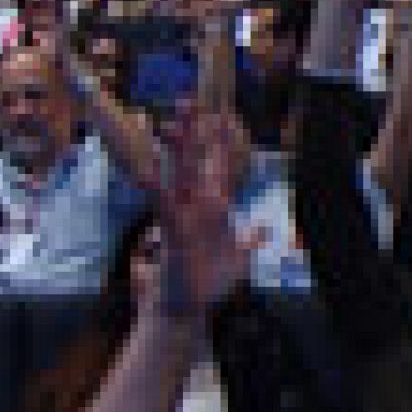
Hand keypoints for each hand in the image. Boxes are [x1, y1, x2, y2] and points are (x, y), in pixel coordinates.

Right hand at [154, 103, 251, 315]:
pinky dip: (156, 189)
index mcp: (214, 209)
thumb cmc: (209, 283)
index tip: (223, 116)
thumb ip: (250, 240)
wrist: (186, 309)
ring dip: (176, 151)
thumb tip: (264, 227)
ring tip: (171, 123)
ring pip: (179, 176)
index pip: (218, 169)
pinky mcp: (172, 232)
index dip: (221, 144)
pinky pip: (163, 207)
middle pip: (196, 162)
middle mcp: (196, 207)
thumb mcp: (239, 259)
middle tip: (190, 101)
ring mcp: (183, 217)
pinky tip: (146, 171)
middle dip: (195, 133)